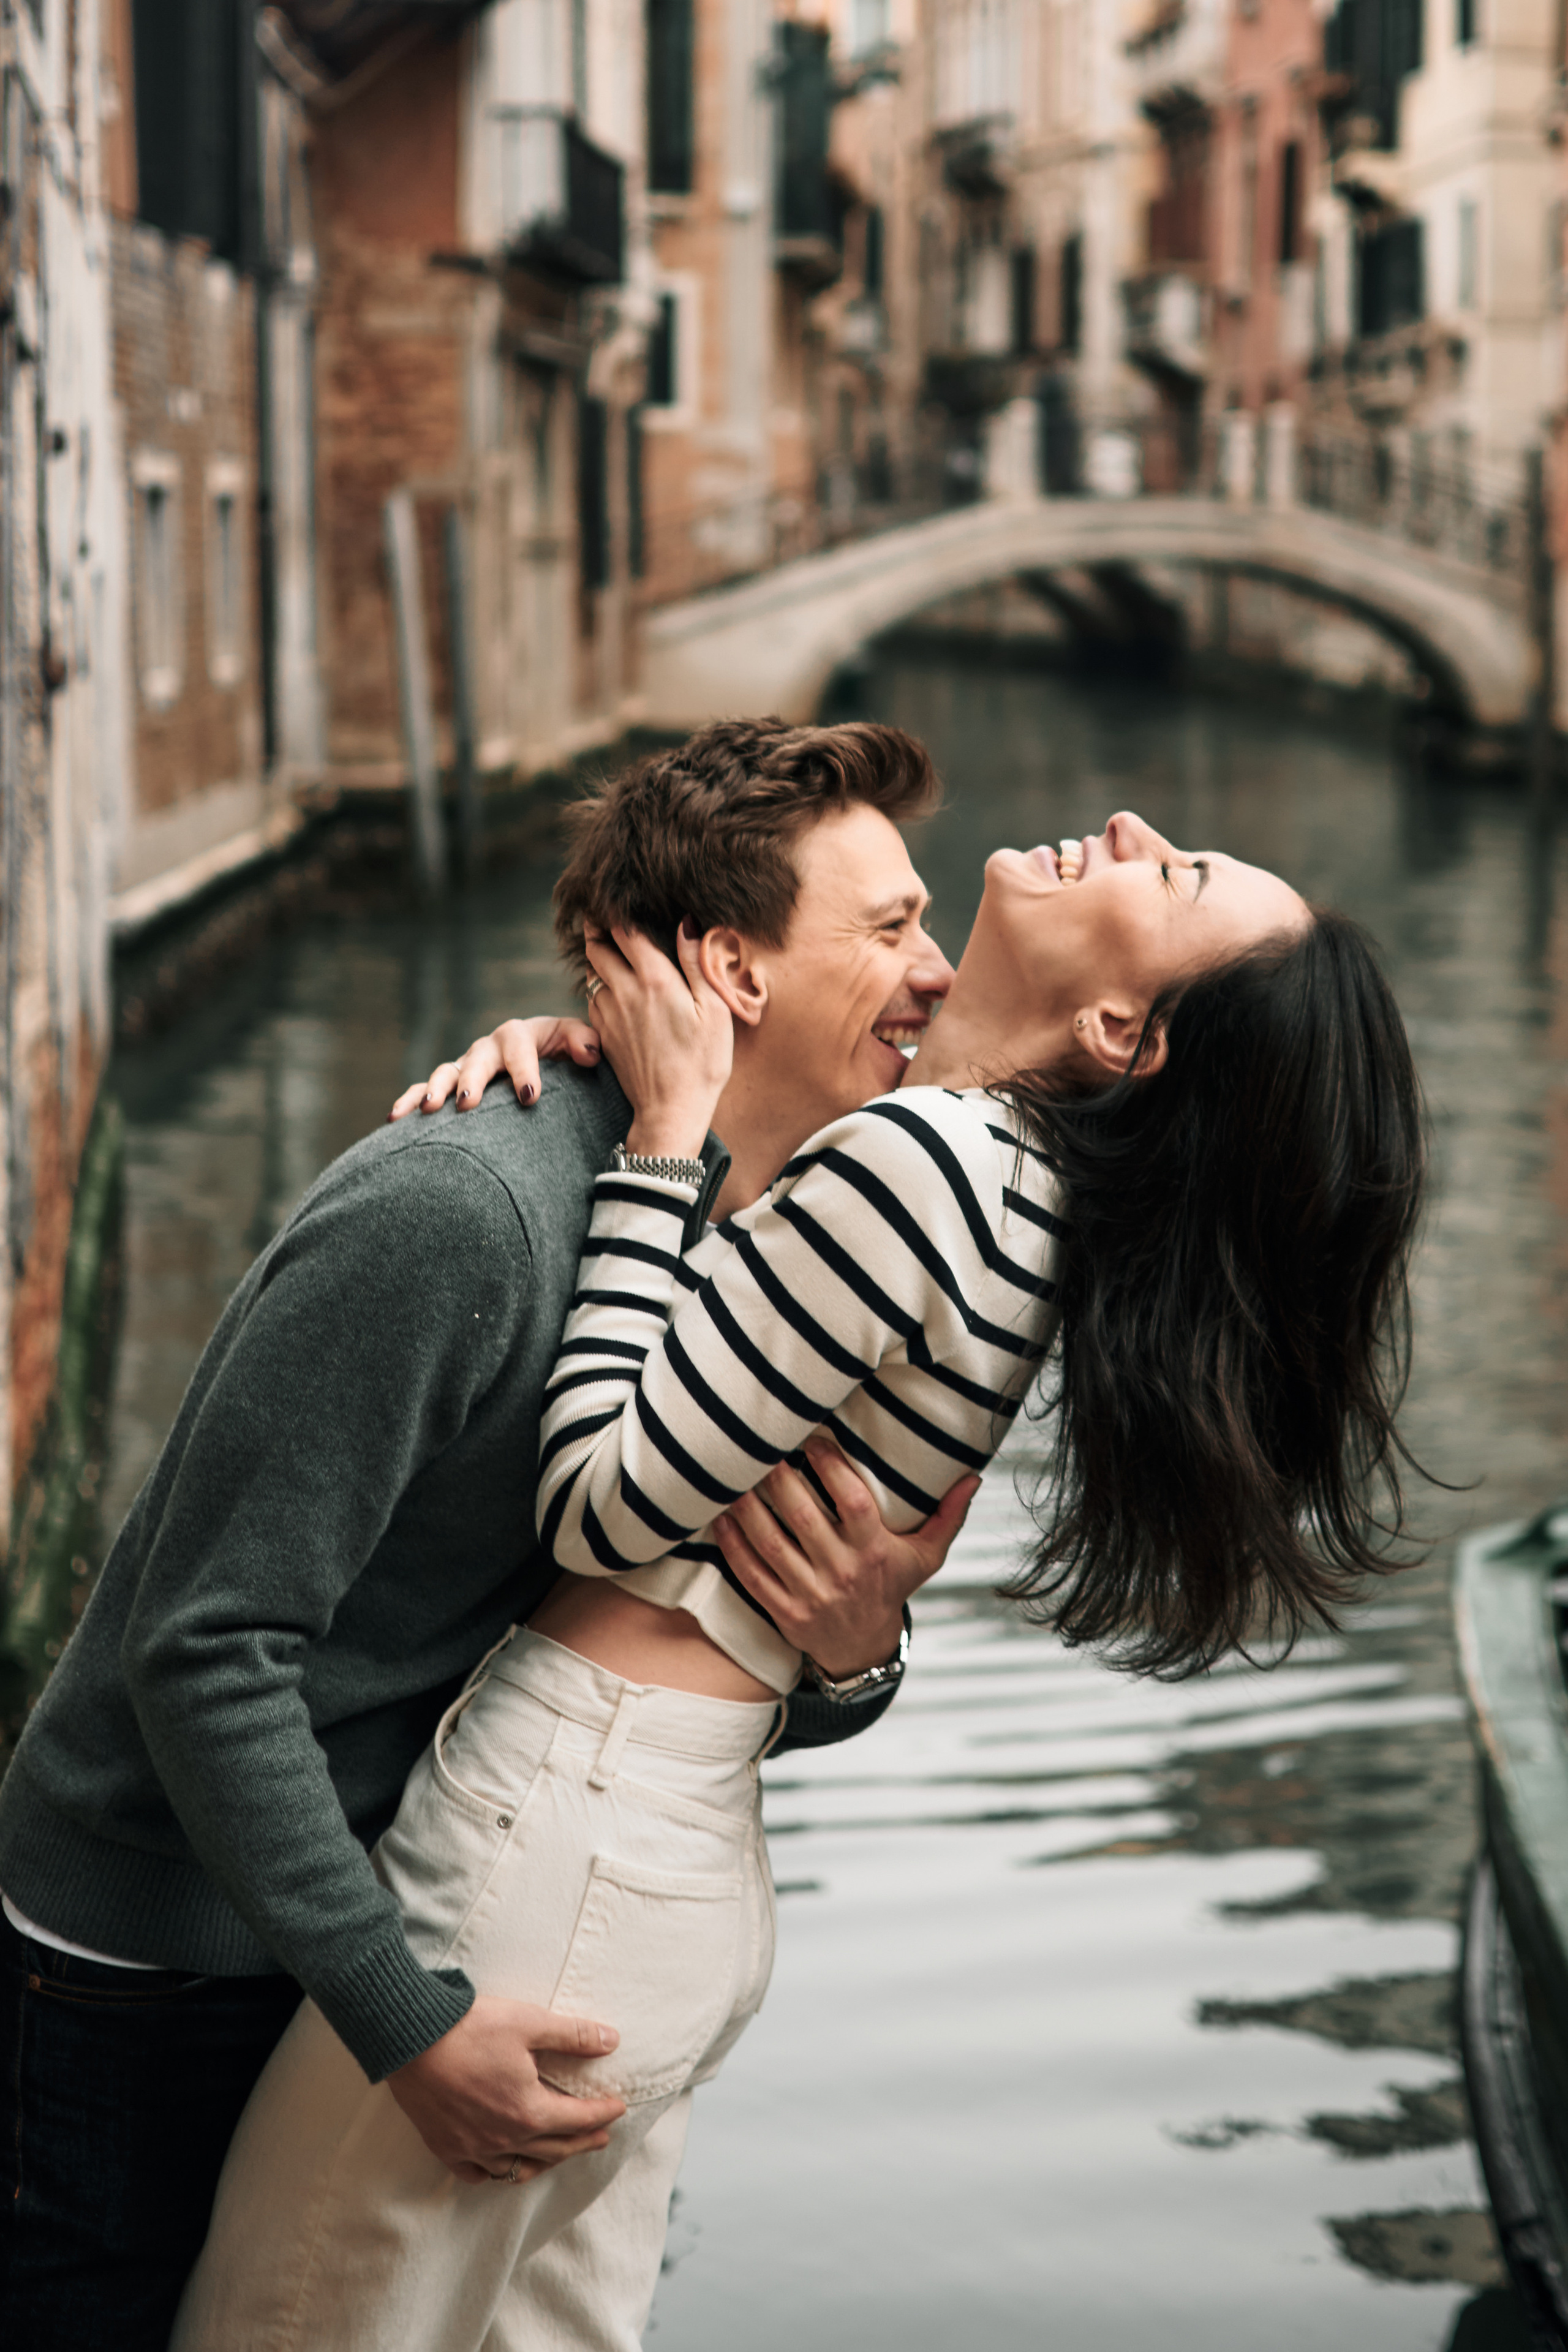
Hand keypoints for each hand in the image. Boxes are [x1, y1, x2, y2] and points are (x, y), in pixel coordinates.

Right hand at [388, 1994, 627, 2184]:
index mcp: (529, 2111)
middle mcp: (505, 2138)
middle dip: (583, 2142)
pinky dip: (496, 2172)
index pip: (578, 2119)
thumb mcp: (530, 2022)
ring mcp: (473, 2148)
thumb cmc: (471, 2028)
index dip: (602, 2113)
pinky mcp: (446, 2148)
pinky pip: (478, 2174)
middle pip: (555, 2150)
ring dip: (545, 2161)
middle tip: (601, 2136)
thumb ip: (573, 2035)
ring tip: (558, 2153)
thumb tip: (611, 2040)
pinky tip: (503, 2164)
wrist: (410, 2040)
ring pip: (519, 2168)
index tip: (618, 2108)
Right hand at [389, 1017, 602, 1118]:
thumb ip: (587, 1043)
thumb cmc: (568, 1058)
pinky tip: (395, 1119)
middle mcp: (491, 1048)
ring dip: (436, 1088)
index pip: (521, 1045)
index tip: (529, 1096)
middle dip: (473, 1078)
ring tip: (430, 1108)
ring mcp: (467, 1066)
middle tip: (469, 1102)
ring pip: (447, 1072)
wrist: (550, 1065)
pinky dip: (409, 1100)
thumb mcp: (581, 1047)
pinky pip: (424, 1090)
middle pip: (478, 1057)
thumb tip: (590, 1053)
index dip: (524, 1068)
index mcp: (524, 1035)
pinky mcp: (451, 1086)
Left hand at [586, 924, 732, 1160]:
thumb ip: (697, 964)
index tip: (617, 896)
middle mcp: (625, 992)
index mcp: (655, 980)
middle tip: (601, 912)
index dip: (619, 910)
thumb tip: (687, 923)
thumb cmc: (702, 1063)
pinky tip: (608, 984)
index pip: (626, 931)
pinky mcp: (603, 1034)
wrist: (670, 1111)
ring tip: (604, 943)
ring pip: (591, 972)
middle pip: (598, 947)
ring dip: (596, 955)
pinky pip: (591, 998)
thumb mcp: (715, 1011)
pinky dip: (596, 983)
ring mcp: (609, 1014)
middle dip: (598, 927)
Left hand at [713, 1437, 979, 1678]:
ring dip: (748, 1505)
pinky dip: (732, 1544)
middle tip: (764, 1446)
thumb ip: (947, 1515)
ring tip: (735, 1473)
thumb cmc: (892, 1587)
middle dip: (780, 1478)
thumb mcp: (927, 1556)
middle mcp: (842, 1572)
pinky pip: (751, 1574)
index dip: (830, 1466)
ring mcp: (810, 1594)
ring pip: (771, 1542)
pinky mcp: (783, 1611)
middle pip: (804, 1516)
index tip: (812, 1439)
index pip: (853, 1501)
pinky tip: (720, 1515)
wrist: (864, 1648)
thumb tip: (973, 1476)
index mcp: (876, 1552)